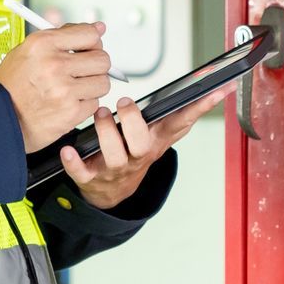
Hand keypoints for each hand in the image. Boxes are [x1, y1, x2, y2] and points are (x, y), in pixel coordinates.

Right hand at [0, 22, 114, 150]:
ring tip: (73, 88)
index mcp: (43, 44)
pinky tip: (68, 102)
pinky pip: (94, 103)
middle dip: (95, 65)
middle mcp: (55, 65)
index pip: (90, 34)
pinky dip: (85, 104)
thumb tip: (98, 28)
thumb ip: (64, 36)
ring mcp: (64, 90)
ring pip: (102, 82)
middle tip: (83, 70)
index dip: (93, 42)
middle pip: (102, 59)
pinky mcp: (70, 113)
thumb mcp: (29, 50)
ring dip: (92, 86)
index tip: (89, 48)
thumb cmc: (12, 85)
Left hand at [60, 81, 236, 210]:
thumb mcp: (159, 136)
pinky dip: (74, 162)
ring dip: (106, 133)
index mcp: (155, 142)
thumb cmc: (133, 154)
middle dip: (133, 123)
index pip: (182, 124)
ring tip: (100, 114)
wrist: (111, 193)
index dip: (199, 109)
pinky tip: (68, 150)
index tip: (215, 91)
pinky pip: (81, 173)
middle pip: (141, 144)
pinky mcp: (91, 179)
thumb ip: (182, 116)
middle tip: (125, 104)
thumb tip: (215, 91)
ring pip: (113, 155)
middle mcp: (137, 157)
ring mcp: (114, 169)